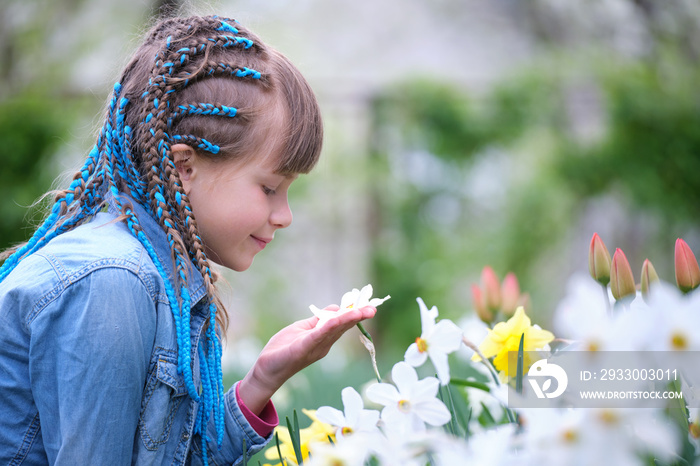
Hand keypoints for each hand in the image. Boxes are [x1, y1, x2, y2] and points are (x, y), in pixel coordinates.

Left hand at [238, 305, 375, 413]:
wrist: (267, 369)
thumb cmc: (283, 348)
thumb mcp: (303, 329)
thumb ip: (319, 319)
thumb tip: (336, 307)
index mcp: (324, 339)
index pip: (342, 323)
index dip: (354, 314)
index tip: (368, 305)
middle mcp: (324, 344)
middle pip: (343, 327)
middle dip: (358, 317)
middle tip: (373, 308)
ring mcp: (315, 347)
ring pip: (335, 330)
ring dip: (349, 319)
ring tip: (363, 311)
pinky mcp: (303, 348)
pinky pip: (318, 335)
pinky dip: (330, 326)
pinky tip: (338, 317)